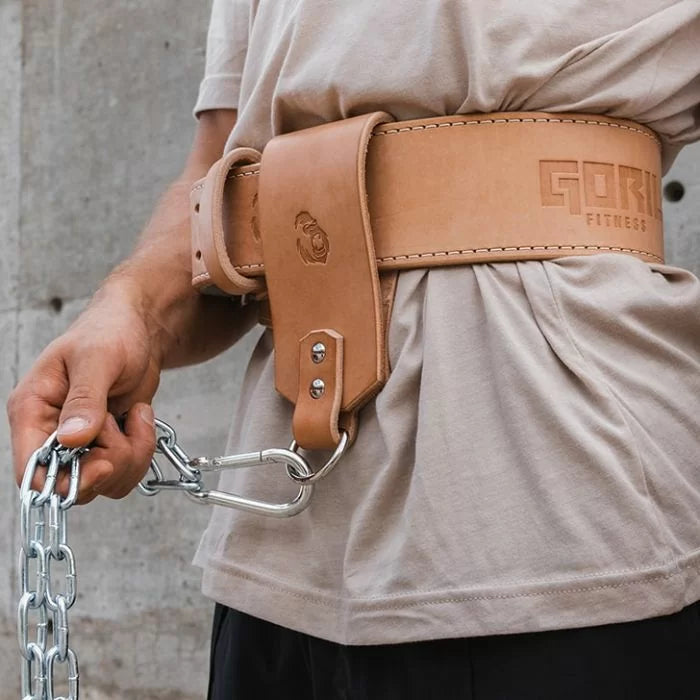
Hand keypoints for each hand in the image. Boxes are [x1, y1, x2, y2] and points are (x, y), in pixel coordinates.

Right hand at [8, 280, 159, 503]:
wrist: (139, 329)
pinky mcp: (107, 445)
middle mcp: (51, 433)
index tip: (103, 464)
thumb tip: (72, 439)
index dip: (65, 481)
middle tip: (123, 426)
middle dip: (110, 463)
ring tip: (135, 415)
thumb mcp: (98, 358)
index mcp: (33, 410)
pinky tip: (140, 417)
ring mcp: (81, 443)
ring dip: (132, 454)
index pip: (31, 470)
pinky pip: (125, 471)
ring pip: (104, 482)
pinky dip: (142, 449)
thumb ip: (85, 399)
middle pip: (72, 485)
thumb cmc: (110, 332)